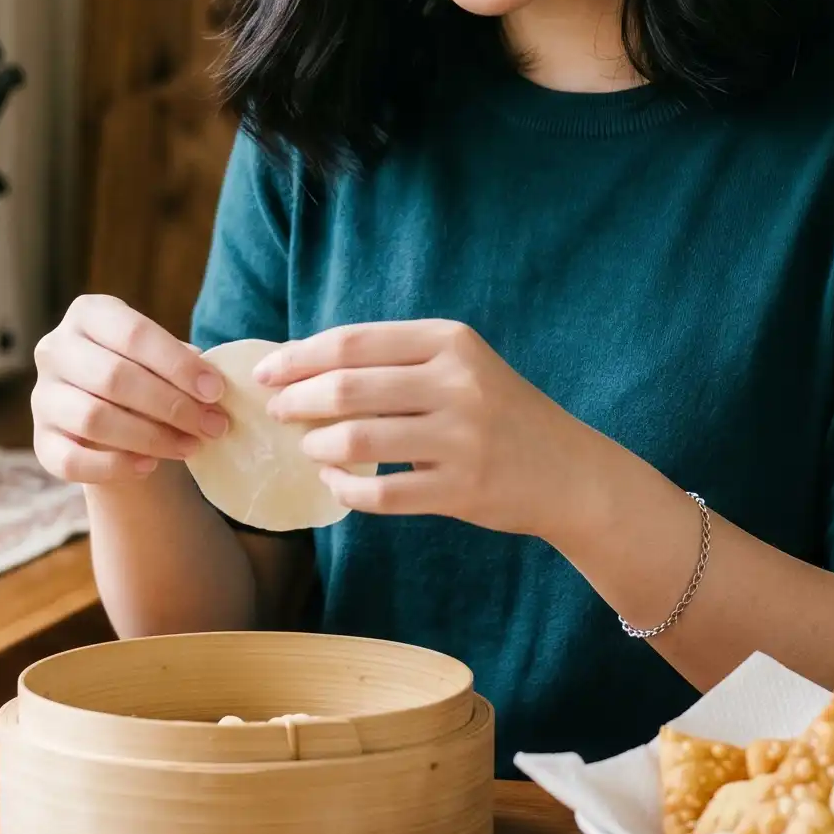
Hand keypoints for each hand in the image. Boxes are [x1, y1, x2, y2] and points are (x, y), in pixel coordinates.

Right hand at [32, 295, 230, 485]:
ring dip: (151, 438)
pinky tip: (148, 467)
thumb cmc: (145, 375)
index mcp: (88, 314)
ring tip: (190, 446)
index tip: (215, 391)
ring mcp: (43, 396)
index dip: (177, 364)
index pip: (133, 333)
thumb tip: (209, 382)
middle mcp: (55, 349)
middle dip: (171, 405)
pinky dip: (114, 466)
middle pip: (114, 378)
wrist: (113, 417)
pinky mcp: (40, 441)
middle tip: (212, 426)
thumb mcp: (162, 358)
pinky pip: (71, 460)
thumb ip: (182, 365)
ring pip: (93, 419)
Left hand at [259, 320, 599, 538]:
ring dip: (317, 445)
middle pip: (347, 387)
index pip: (353, 342)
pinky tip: (334, 483)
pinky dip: (345, 489)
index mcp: (450, 341)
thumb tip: (303, 362)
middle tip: (277, 412)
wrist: (568, 471)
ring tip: (307, 447)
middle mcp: (457, 383)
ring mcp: (461, 437)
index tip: (266, 372)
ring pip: (357, 439)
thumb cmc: (498, 412)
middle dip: (297, 400)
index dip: (298, 357)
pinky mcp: (461, 488)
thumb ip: (395, 360)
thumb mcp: (459, 365)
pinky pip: (381, 492)